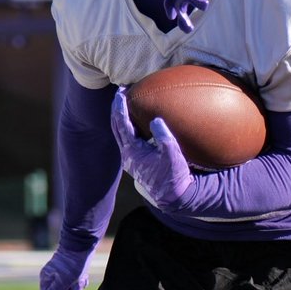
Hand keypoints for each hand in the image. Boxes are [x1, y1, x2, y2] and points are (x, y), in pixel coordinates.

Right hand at [38, 246, 93, 289]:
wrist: (81, 245)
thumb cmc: (73, 263)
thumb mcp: (64, 280)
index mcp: (45, 283)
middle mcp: (50, 282)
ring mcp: (58, 279)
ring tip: (80, 279)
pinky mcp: (67, 277)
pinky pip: (73, 288)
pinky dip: (79, 285)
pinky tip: (82, 277)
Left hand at [111, 88, 193, 209]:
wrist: (172, 196)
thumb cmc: (174, 176)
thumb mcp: (172, 156)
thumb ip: (164, 137)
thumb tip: (155, 120)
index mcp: (133, 151)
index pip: (122, 124)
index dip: (120, 107)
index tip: (121, 92)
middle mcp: (128, 155)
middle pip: (115, 127)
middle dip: (116, 109)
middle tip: (119, 93)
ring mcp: (131, 159)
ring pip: (119, 134)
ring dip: (120, 118)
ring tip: (124, 104)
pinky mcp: (136, 162)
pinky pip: (126, 139)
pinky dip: (126, 127)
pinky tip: (134, 122)